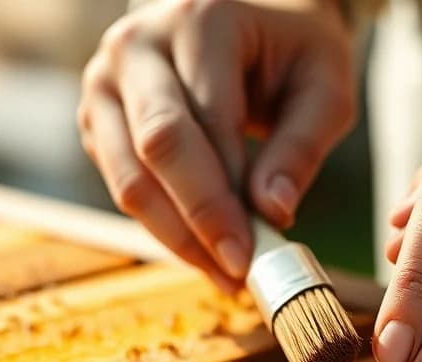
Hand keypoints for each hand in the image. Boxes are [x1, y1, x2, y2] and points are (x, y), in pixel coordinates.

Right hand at [78, 0, 353, 291]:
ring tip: (226, 275)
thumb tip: (272, 212)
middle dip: (197, 221)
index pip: (203, 119)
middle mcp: (137, 44)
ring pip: (128, 178)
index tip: (253, 253)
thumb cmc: (293, 56)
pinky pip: (124, 186)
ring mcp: (105, 81)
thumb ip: (302, 147)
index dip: (224, 194)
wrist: (249, 25)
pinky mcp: (96, 120)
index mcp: (199, 19)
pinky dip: (165, 227)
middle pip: (155, 147)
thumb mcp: (324, 89)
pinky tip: (205, 251)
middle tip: (236, 273)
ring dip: (177, 237)